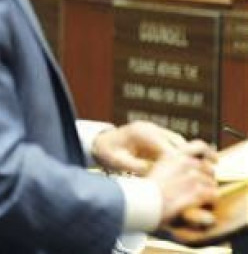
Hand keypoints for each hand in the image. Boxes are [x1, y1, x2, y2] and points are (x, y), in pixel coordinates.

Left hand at [91, 120, 215, 174]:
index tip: (190, 176)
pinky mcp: (157, 136)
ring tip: (200, 171)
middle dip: (192, 158)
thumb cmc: (107, 151)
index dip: (180, 163)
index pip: (168, 148)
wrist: (100, 141)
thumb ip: (133, 166)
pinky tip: (187, 168)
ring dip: (190, 156)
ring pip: (180, 143)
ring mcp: (155, 131)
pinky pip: (175, 145)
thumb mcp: (116, 160)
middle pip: (179, 143)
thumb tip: (150, 173)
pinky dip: (182, 155)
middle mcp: (151, 129)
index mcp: (142, 133)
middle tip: (204, 173)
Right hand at [147, 152, 217, 226]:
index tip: (214, 160)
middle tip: (199, 188)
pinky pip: (214, 194)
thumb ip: (173, 164)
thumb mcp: (158, 169)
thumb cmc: (148, 190)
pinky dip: (210, 201)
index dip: (210, 153)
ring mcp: (193, 176)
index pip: (200, 146)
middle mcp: (186, 162)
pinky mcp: (199, 191)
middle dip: (207, 178)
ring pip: (212, 183)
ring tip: (196, 199)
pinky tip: (199, 204)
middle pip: (209, 168)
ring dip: (207, 191)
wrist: (146, 203)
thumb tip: (189, 164)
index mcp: (175, 154)